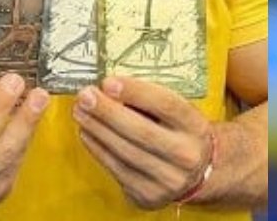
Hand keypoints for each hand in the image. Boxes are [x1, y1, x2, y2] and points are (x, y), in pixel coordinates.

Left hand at [73, 76, 214, 209]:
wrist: (197, 174)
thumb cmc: (178, 133)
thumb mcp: (176, 114)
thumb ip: (149, 101)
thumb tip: (108, 87)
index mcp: (195, 126)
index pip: (167, 105)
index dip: (136, 92)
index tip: (108, 82)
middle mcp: (186, 155)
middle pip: (142, 131)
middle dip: (108, 112)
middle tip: (85, 96)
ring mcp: (169, 179)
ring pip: (126, 152)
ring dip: (97, 129)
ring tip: (80, 111)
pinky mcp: (149, 195)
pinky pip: (117, 169)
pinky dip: (98, 149)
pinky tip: (86, 133)